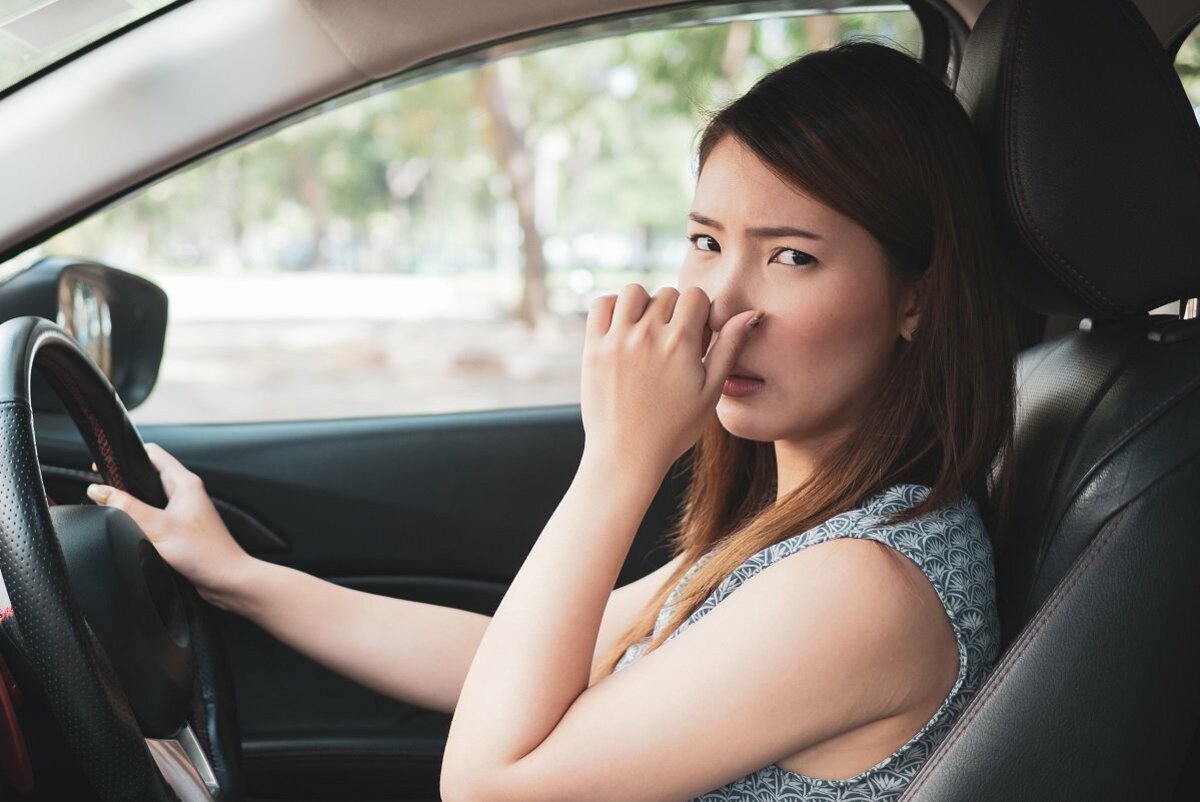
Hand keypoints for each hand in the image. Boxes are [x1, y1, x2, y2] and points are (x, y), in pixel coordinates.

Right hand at [85, 443, 253, 607]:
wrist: (227, 580)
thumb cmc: (206, 553)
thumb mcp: (158, 527)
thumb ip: (127, 507)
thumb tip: (98, 491)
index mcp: (184, 483)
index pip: (152, 454)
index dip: (126, 454)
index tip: (104, 461)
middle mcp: (185, 494)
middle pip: (147, 477)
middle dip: (124, 481)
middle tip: (102, 489)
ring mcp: (183, 512)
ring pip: (149, 499)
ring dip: (132, 503)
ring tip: (114, 509)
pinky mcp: (181, 530)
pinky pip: (154, 518)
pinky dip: (140, 521)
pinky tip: (130, 530)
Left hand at [580, 284, 761, 474]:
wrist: (626, 455)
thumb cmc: (673, 429)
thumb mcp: (710, 392)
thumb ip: (729, 348)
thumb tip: (752, 314)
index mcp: (680, 343)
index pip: (695, 296)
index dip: (700, 312)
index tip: (696, 335)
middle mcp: (647, 335)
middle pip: (666, 293)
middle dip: (674, 311)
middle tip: (673, 341)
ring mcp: (616, 340)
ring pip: (633, 292)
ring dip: (644, 303)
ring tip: (648, 329)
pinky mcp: (593, 348)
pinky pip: (600, 304)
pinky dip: (612, 307)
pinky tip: (623, 327)